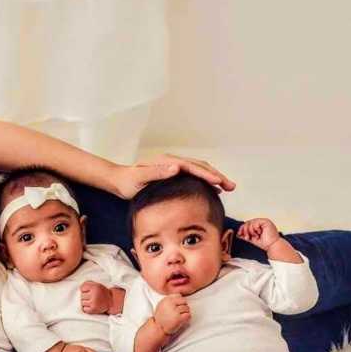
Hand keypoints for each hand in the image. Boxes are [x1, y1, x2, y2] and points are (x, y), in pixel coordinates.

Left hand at [80, 281, 112, 314]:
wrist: (111, 301)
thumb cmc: (101, 292)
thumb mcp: (96, 285)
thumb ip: (87, 283)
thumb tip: (79, 288)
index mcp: (95, 287)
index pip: (82, 288)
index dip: (84, 290)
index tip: (89, 291)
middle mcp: (95, 294)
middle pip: (81, 296)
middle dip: (85, 296)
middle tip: (91, 297)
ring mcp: (94, 302)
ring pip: (82, 303)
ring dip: (85, 302)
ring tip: (91, 301)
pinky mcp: (94, 309)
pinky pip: (84, 309)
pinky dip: (87, 308)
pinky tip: (91, 306)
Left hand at [114, 155, 235, 198]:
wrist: (118, 180)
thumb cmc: (128, 182)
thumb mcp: (140, 178)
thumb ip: (157, 173)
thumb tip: (177, 167)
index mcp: (167, 162)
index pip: (193, 166)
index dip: (208, 174)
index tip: (220, 182)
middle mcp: (172, 162)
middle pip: (200, 166)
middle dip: (217, 175)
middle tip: (231, 186)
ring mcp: (172, 167)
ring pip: (198, 169)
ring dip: (213, 177)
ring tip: (226, 188)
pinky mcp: (171, 173)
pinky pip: (192, 175)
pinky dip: (204, 180)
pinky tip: (211, 189)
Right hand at [154, 294, 190, 336]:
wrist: (158, 328)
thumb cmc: (161, 317)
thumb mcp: (162, 305)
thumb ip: (170, 299)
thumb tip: (180, 295)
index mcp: (166, 299)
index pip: (179, 296)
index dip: (180, 301)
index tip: (177, 306)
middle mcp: (170, 304)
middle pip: (184, 301)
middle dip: (184, 307)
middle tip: (179, 312)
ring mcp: (175, 311)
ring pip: (187, 308)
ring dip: (185, 313)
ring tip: (179, 317)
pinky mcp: (178, 318)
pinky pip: (188, 315)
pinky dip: (187, 318)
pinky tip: (182, 320)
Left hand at [237, 218, 280, 250]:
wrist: (271, 246)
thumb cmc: (264, 243)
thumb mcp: (251, 238)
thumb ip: (245, 235)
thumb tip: (237, 234)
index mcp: (257, 226)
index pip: (247, 224)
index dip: (242, 228)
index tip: (239, 234)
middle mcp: (260, 222)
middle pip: (247, 222)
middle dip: (245, 230)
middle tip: (247, 237)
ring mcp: (263, 221)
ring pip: (250, 222)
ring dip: (250, 230)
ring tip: (255, 236)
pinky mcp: (266, 221)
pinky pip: (255, 222)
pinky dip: (255, 228)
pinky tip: (259, 232)